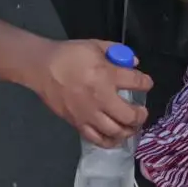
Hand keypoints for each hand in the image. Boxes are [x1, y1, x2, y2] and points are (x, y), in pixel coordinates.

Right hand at [30, 40, 151, 147]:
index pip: (136, 82)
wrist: (41, 68)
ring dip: (128, 130)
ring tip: (130, 126)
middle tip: (141, 112)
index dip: (145, 83)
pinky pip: (97, 139)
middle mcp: (100, 98)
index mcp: (106, 75)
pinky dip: (109, 141)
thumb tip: (133, 62)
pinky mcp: (78, 123)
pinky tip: (114, 137)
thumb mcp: (94, 45)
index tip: (146, 83)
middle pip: (130, 115)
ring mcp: (89, 114)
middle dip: (140, 115)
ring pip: (116, 131)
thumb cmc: (69, 54)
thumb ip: (116, 52)